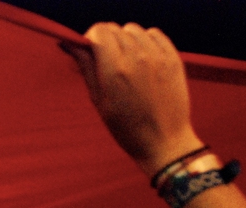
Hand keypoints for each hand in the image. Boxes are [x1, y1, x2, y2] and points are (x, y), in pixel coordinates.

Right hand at [62, 23, 203, 176]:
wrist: (164, 141)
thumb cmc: (127, 128)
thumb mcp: (100, 101)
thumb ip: (87, 69)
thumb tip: (73, 46)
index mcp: (114, 70)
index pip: (98, 31)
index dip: (90, 38)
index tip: (89, 50)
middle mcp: (136, 58)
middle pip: (114, 29)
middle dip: (105, 40)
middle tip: (106, 60)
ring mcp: (157, 56)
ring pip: (133, 29)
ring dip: (125, 39)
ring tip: (125, 60)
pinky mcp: (173, 58)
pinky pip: (154, 34)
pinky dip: (145, 40)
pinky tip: (142, 57)